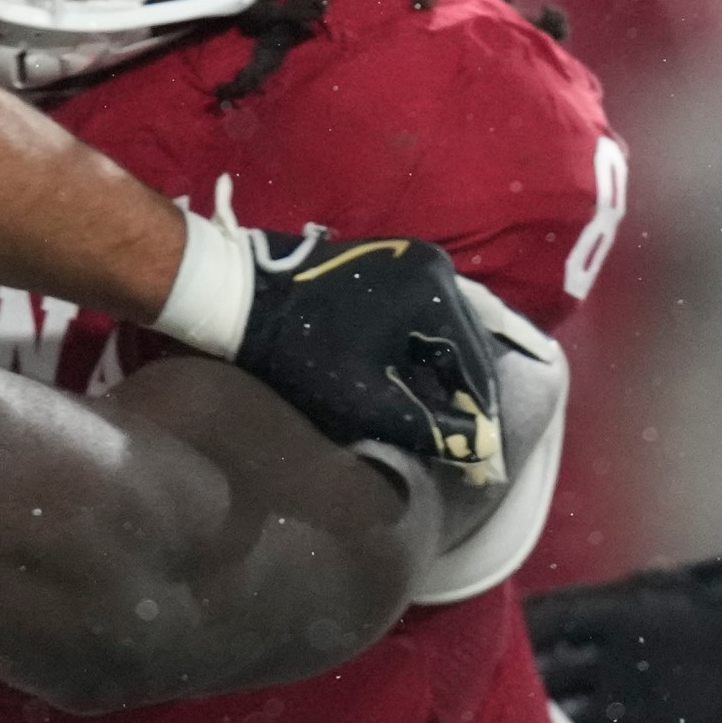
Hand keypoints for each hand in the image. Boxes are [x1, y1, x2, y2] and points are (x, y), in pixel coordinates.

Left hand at [232, 226, 503, 479]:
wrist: (234, 295)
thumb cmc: (300, 350)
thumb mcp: (367, 401)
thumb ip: (429, 428)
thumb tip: (482, 449)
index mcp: (434, 291)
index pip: (476, 366)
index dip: (483, 419)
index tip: (487, 463)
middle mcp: (431, 265)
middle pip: (466, 344)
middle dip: (468, 395)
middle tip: (471, 444)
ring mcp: (405, 259)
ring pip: (445, 330)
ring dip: (447, 373)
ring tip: (448, 419)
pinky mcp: (382, 265)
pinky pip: (423, 315)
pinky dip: (426, 351)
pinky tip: (421, 383)